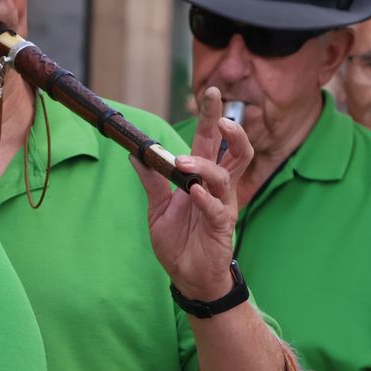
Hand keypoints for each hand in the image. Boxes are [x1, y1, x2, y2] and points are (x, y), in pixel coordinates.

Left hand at [132, 86, 254, 300]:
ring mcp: (223, 206)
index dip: (211, 117)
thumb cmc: (179, 242)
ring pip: (227, 177)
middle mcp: (217, 188)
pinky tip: (194, 191)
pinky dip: (206, 198)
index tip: (209, 93)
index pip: (210, 141)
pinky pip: (217, 209)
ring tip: (185, 163)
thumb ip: (152, 181)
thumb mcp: (158, 208)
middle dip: (231, 131)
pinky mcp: (222, 227)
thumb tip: (135, 154)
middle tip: (221, 116)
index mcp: (202, 178)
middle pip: (235, 151)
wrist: (188, 277)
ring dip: (206, 166)